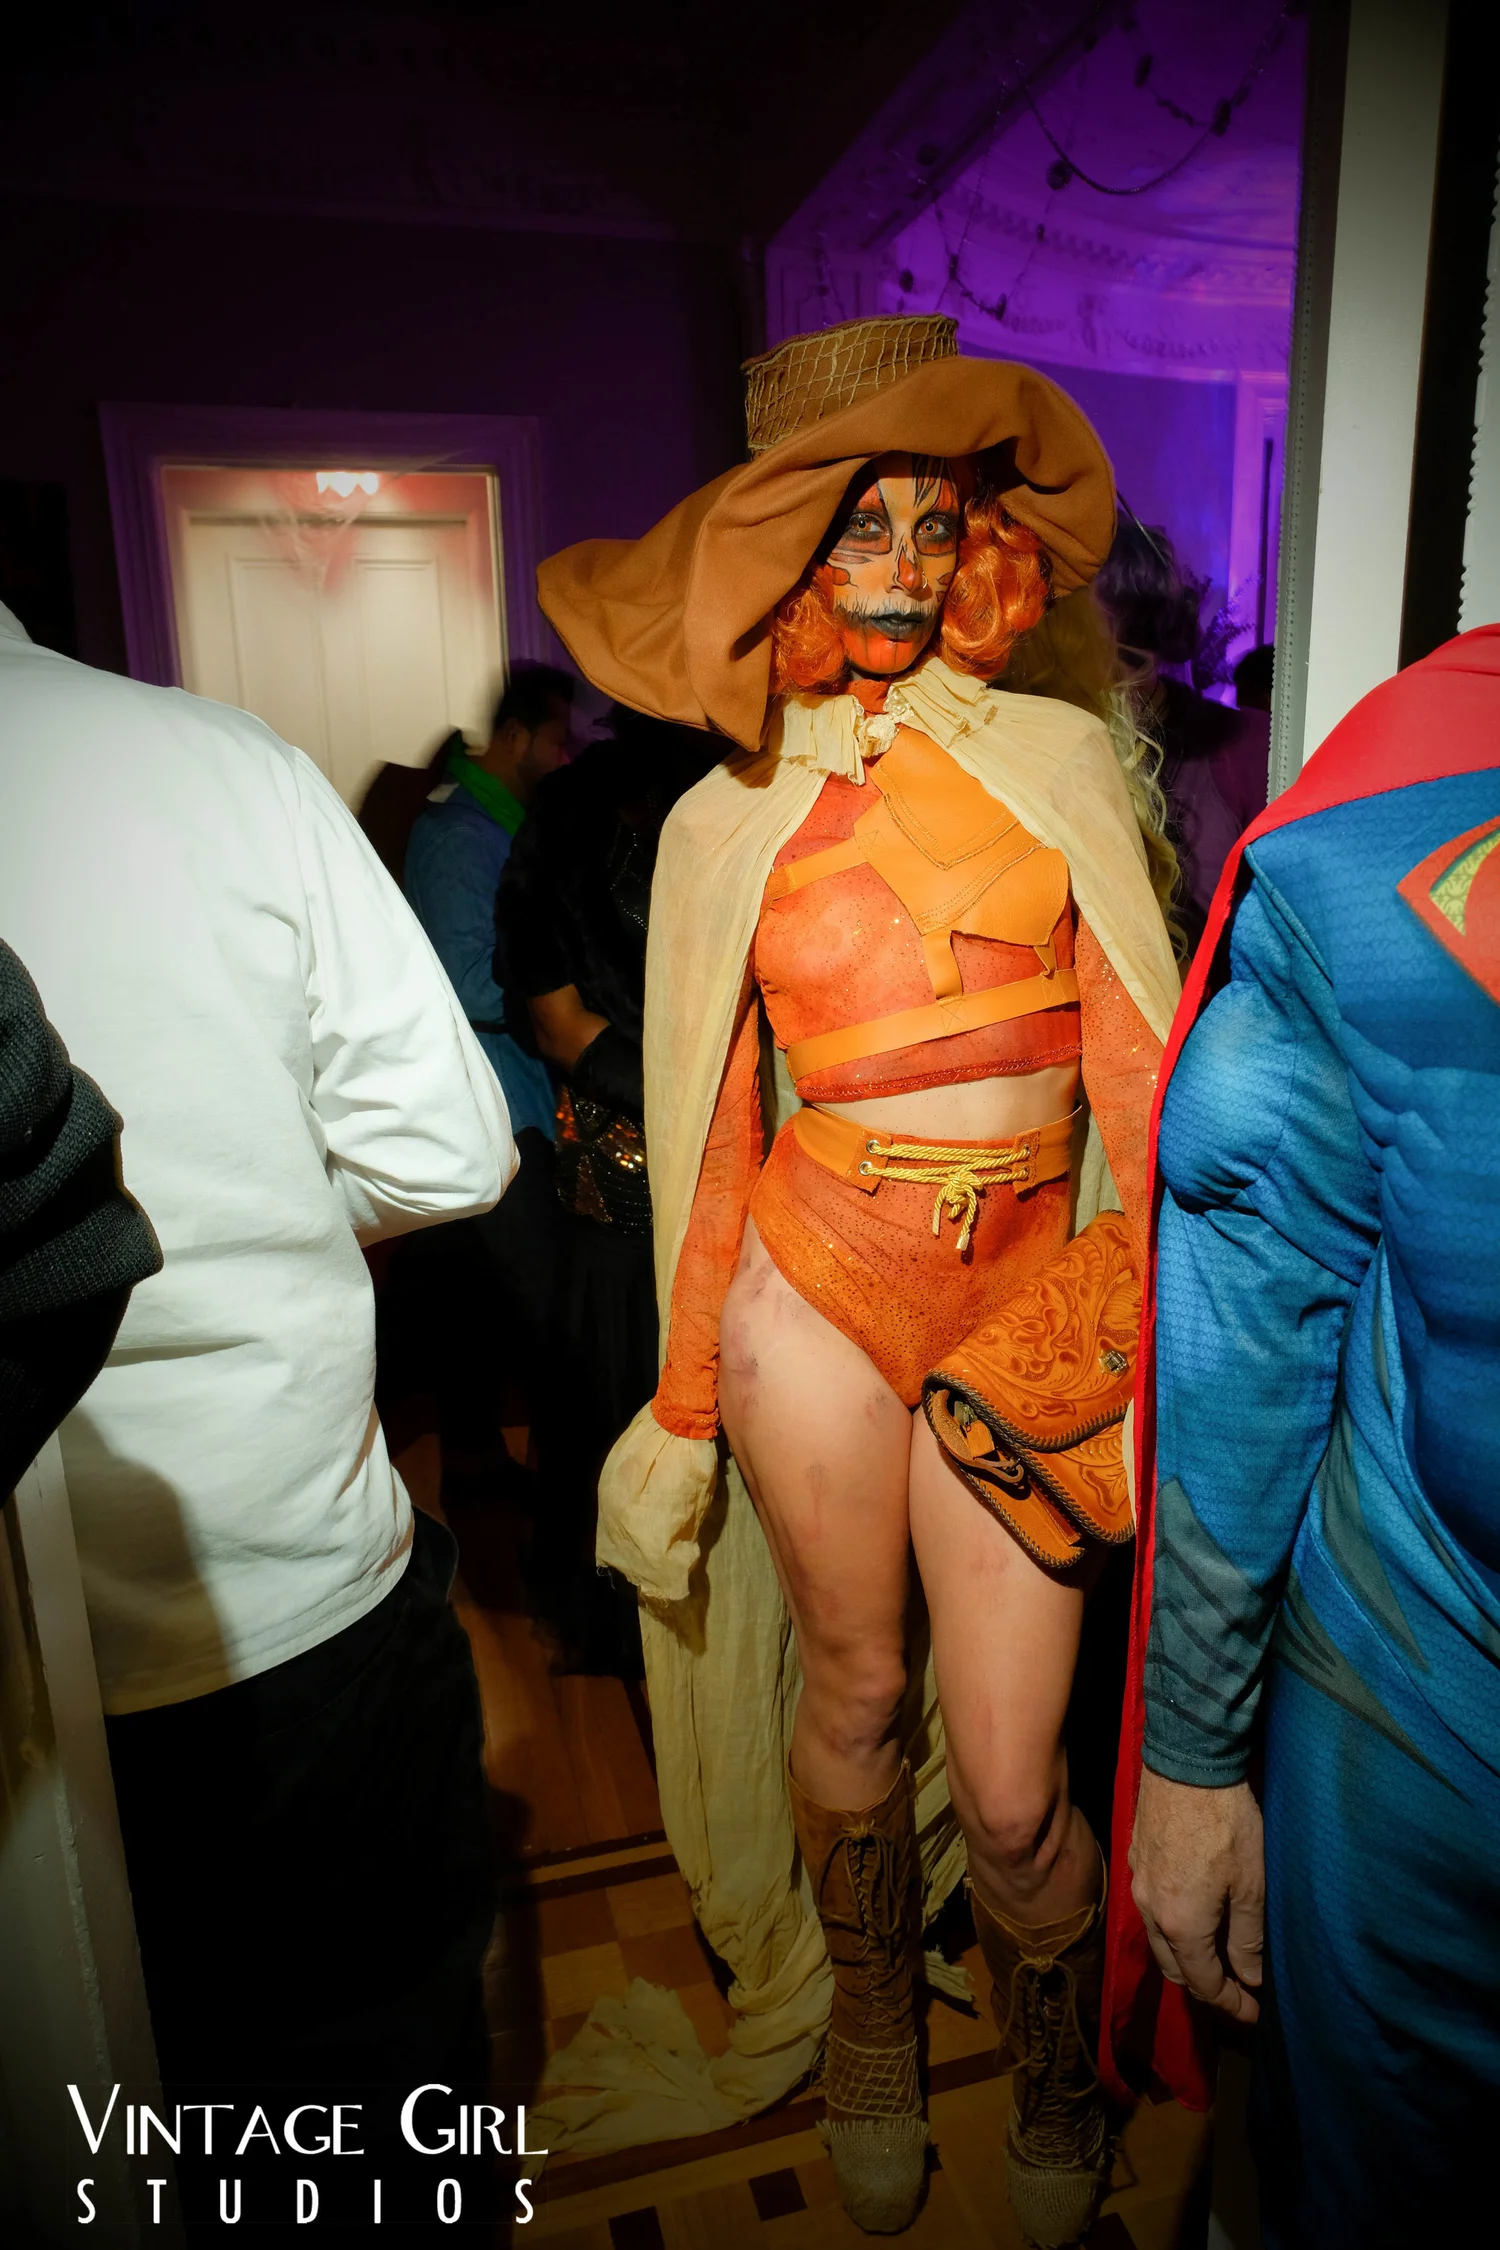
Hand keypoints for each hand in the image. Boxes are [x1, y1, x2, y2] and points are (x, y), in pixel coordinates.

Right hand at [1129, 1767, 1263, 2023]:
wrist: (1187, 1764)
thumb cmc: (1227, 1825)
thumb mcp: (1251, 1885)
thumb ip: (1247, 1938)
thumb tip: (1250, 1978)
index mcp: (1181, 1925)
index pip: (1203, 1984)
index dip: (1230, 2005)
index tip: (1254, 2014)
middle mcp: (1150, 1913)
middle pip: (1174, 1969)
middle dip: (1205, 1986)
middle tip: (1237, 1987)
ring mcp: (1138, 1885)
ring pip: (1159, 1940)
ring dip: (1186, 1956)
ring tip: (1217, 1953)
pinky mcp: (1136, 1860)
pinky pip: (1151, 1911)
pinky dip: (1173, 1926)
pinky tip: (1195, 1912)